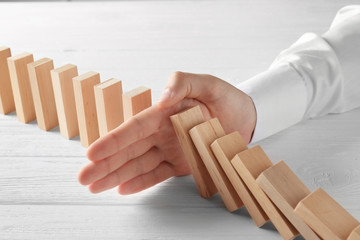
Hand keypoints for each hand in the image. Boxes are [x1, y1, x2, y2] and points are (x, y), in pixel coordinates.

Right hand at [78, 72, 256, 194]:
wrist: (248, 117)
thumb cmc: (228, 98)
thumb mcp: (208, 84)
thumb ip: (183, 83)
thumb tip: (162, 97)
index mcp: (164, 113)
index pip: (133, 128)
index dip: (112, 141)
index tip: (92, 154)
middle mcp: (163, 132)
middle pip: (129, 150)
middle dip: (105, 164)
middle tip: (83, 178)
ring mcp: (171, 149)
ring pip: (139, 164)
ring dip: (117, 176)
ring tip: (96, 187)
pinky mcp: (182, 163)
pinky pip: (158, 174)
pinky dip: (141, 182)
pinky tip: (123, 189)